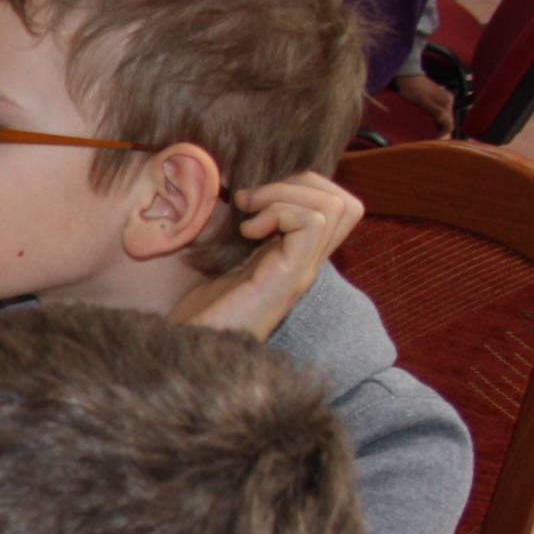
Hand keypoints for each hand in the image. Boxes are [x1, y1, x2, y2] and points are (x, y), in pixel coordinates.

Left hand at [169, 172, 362, 337]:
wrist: (188, 350)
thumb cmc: (198, 310)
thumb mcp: (223, 257)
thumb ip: (243, 227)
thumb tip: (238, 188)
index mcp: (294, 256)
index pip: (336, 207)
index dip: (302, 186)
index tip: (256, 197)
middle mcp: (306, 264)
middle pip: (345, 203)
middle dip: (300, 183)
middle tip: (254, 200)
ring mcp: (301, 272)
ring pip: (334, 207)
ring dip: (286, 195)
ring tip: (250, 213)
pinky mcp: (289, 278)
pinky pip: (311, 223)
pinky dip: (279, 212)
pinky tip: (248, 232)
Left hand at [391, 70, 457, 135]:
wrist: (405, 74)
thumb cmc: (411, 88)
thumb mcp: (421, 101)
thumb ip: (434, 110)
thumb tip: (445, 120)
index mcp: (446, 102)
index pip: (449, 124)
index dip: (442, 134)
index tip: (430, 140)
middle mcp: (448, 100)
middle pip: (447, 122)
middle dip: (439, 131)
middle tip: (425, 137)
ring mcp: (443, 99)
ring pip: (443, 118)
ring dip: (436, 125)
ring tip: (424, 131)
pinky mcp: (437, 98)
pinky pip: (438, 112)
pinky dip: (433, 119)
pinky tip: (424, 122)